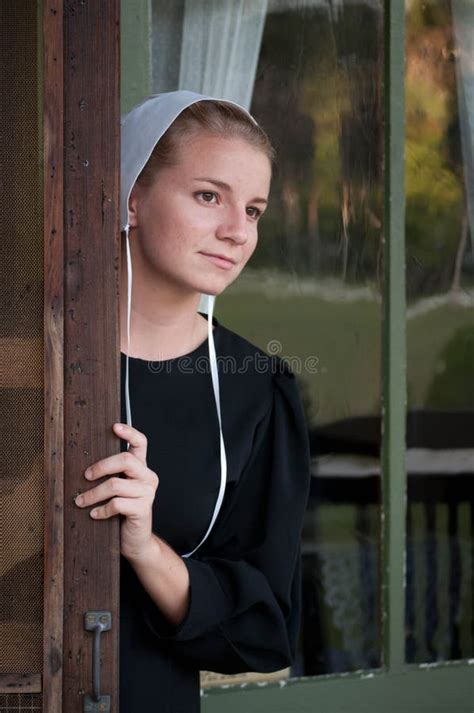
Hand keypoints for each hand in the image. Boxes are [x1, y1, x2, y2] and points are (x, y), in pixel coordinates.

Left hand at [74, 423, 158, 560]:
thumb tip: (84, 466)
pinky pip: (117, 504)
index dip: (129, 432)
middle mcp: (148, 477)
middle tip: (86, 476)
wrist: (135, 541)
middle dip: (101, 466)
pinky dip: (102, 509)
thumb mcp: (118, 490)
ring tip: (80, 501)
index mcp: (142, 468)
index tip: (114, 426)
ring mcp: (147, 493)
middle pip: (126, 460)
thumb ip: (112, 475)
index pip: (141, 443)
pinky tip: (94, 514)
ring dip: (93, 494)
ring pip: (116, 484)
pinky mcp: (142, 509)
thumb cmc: (122, 513)